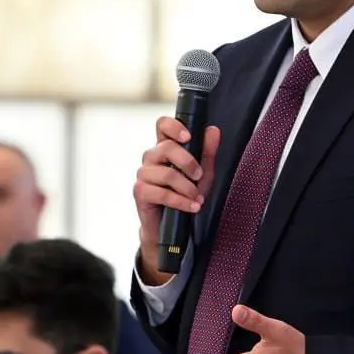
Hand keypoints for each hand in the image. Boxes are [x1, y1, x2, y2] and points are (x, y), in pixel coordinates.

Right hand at [134, 117, 220, 282]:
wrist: (174, 227)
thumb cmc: (186, 195)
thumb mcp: (203, 173)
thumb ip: (207, 151)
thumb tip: (212, 130)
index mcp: (165, 147)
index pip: (162, 125)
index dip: (173, 126)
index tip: (188, 136)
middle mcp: (151, 157)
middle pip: (166, 147)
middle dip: (188, 162)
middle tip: (199, 176)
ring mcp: (143, 174)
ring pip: (167, 173)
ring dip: (187, 188)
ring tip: (197, 198)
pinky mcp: (140, 192)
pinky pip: (162, 193)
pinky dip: (181, 201)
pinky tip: (192, 207)